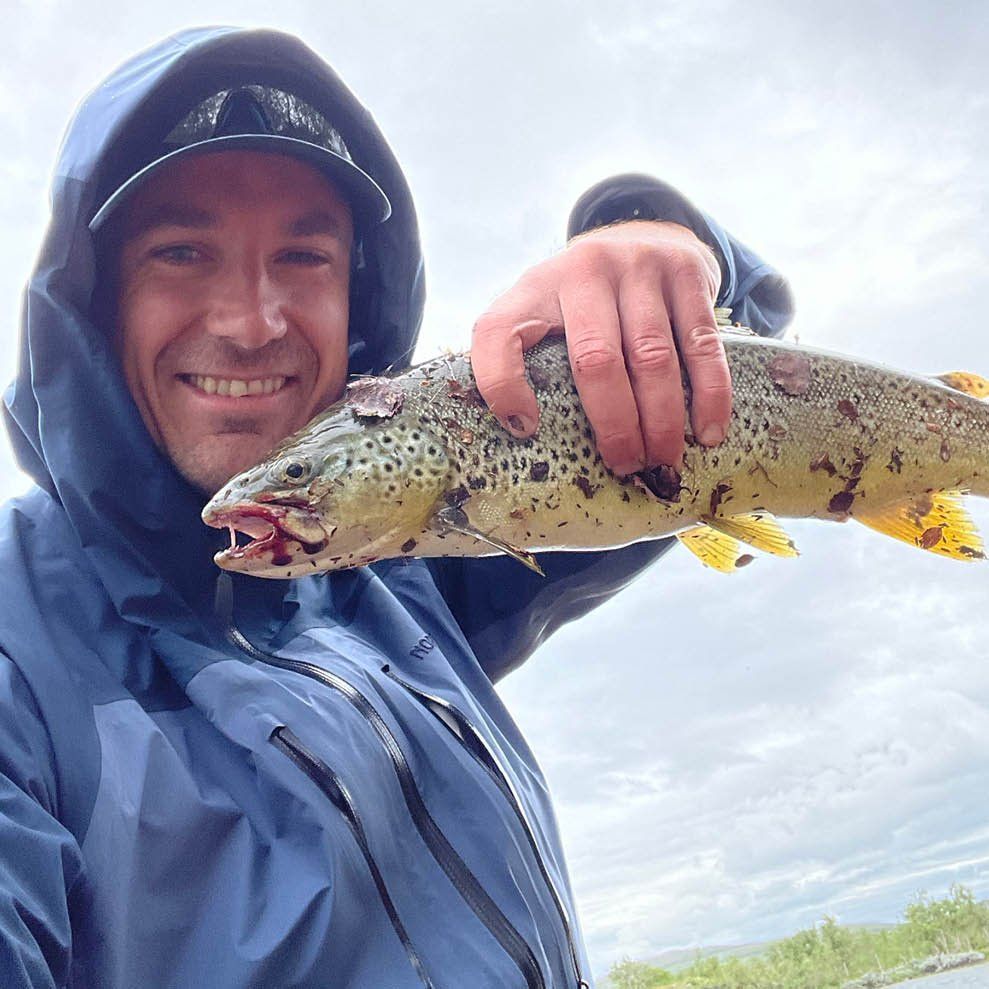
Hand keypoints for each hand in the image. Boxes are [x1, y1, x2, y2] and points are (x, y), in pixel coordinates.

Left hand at [470, 220, 728, 473]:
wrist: (646, 232)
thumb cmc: (584, 299)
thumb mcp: (540, 310)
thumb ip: (520, 356)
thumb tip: (523, 431)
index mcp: (533, 289)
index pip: (498, 332)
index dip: (503, 385)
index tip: (526, 429)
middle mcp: (584, 270)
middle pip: (595, 360)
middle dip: (614, 425)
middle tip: (627, 467)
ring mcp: (639, 266)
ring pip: (652, 358)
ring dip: (662, 420)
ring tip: (664, 460)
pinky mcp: (687, 272)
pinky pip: (701, 344)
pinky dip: (709, 394)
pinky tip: (708, 431)